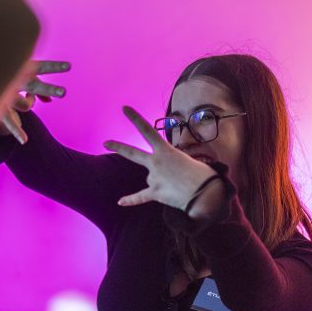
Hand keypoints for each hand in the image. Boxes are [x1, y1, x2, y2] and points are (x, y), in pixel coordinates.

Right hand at [0, 60, 70, 143]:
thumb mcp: (23, 77)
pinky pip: (10, 120)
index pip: (41, 67)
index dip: (54, 67)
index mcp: (23, 68)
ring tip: (31, 99)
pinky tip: (24, 140)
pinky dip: (16, 130)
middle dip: (48, 89)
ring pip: (25, 104)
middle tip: (63, 93)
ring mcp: (5, 93)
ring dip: (30, 103)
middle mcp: (14, 79)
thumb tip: (49, 102)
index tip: (69, 67)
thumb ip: (38, 86)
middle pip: (33, 85)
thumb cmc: (7, 75)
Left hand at [102, 106, 217, 208]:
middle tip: (105, 142)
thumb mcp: (189, 160)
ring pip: (151, 179)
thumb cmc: (203, 175)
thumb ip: (174, 163)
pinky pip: (140, 197)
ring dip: (163, 183)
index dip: (135, 118)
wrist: (206, 194)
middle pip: (132, 153)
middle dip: (118, 147)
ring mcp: (153, 178)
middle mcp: (156, 162)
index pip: (147, 130)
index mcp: (166, 150)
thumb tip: (166, 175)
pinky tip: (120, 202)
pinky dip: (130, 200)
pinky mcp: (155, 193)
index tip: (124, 108)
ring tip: (180, 186)